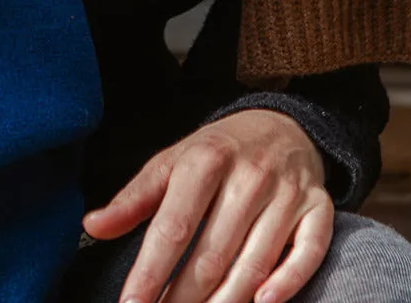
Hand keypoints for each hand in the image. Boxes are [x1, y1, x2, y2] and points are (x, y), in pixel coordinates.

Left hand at [82, 110, 333, 302]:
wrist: (280, 124)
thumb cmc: (216, 152)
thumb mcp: (171, 163)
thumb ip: (134, 199)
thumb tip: (91, 226)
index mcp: (205, 159)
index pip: (173, 226)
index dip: (150, 271)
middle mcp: (248, 176)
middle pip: (212, 254)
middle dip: (183, 298)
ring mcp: (287, 192)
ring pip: (255, 262)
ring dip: (226, 301)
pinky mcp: (319, 207)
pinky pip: (308, 252)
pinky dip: (287, 281)